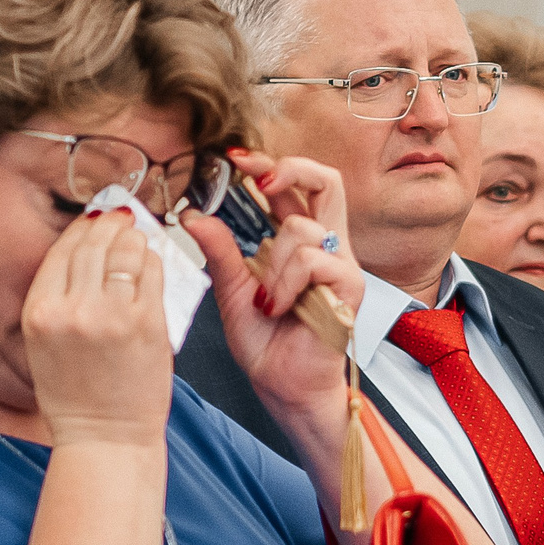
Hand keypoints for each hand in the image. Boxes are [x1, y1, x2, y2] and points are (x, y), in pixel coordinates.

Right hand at [22, 205, 172, 445]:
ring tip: (138, 235)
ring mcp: (112, 316)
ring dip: (133, 237)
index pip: (62, 251)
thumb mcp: (43, 345)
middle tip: (121, 216)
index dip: (81, 228)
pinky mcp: (147, 325)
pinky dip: (154, 260)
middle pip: (93, 245)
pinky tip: (154, 258)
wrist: (106, 438)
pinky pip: (152, 276)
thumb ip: (57, 300)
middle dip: (109, 224)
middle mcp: (72, 310)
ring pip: (124, 253)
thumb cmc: (77, 397)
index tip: (94, 218)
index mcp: (39, 313)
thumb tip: (83, 252)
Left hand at [179, 148, 368, 431]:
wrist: (285, 387)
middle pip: (327, 181)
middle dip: (290, 169)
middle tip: (258, 179)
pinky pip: (312, 261)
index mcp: (298, 243)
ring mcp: (341, 265)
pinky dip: (286, 282)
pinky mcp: (349, 287)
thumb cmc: (268, 345)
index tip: (234, 157)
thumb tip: (194, 215)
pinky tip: (279, 306)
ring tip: (266, 299)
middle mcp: (325, 247)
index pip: (293, 186)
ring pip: (303, 228)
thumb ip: (220, 252)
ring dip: (272, 261)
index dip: (268, 164)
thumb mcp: (232, 291)